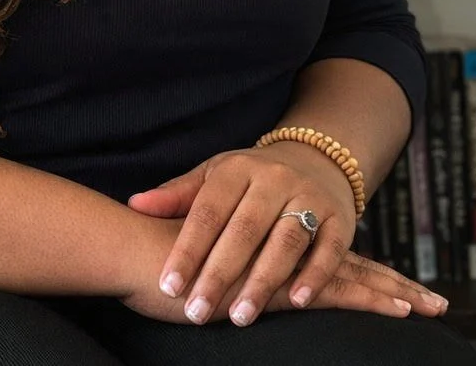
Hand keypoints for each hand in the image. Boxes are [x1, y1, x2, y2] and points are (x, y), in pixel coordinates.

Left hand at [126, 143, 446, 326]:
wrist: (315, 159)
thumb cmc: (250, 178)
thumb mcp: (214, 177)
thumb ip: (177, 195)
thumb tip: (135, 204)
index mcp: (237, 168)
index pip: (207, 209)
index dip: (187, 248)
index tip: (168, 284)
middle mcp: (273, 179)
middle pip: (244, 228)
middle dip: (219, 272)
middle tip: (195, 311)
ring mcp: (309, 196)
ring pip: (286, 239)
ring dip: (263, 279)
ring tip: (239, 316)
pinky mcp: (340, 218)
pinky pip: (329, 247)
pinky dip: (314, 274)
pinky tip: (296, 301)